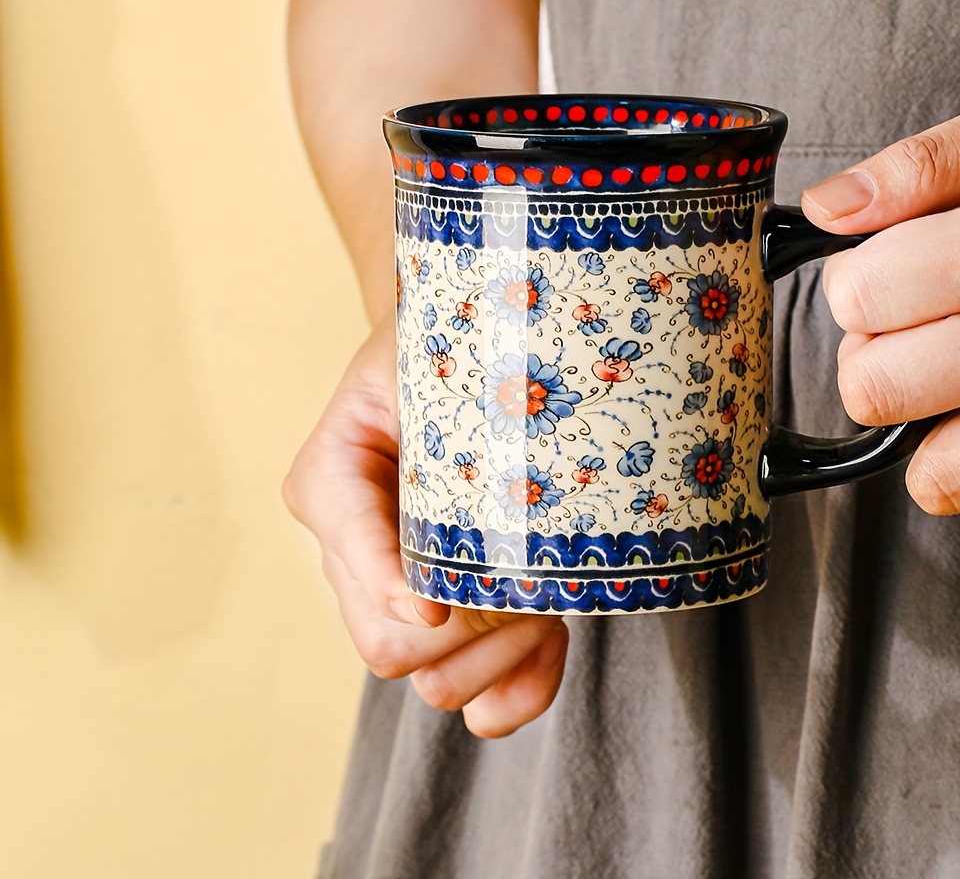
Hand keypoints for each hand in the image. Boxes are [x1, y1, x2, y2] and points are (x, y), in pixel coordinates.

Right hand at [283, 320, 568, 735]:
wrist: (475, 343)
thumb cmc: (446, 346)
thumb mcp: (424, 362)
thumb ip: (425, 420)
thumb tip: (446, 544)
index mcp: (332, 483)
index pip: (354, 560)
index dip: (395, 590)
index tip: (439, 603)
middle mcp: (353, 551)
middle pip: (390, 647)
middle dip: (469, 633)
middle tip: (529, 588)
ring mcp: (401, 591)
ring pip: (433, 682)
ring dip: (499, 662)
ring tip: (546, 608)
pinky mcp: (453, 615)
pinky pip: (475, 693)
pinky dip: (516, 691)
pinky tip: (550, 646)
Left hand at [801, 88, 959, 534]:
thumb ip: (915, 166)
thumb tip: (825, 208)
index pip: (857, 298)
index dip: (849, 276)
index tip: (880, 262)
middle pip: (874, 389)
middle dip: (867, 348)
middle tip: (909, 315)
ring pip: (931, 477)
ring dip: (915, 423)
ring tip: (944, 367)